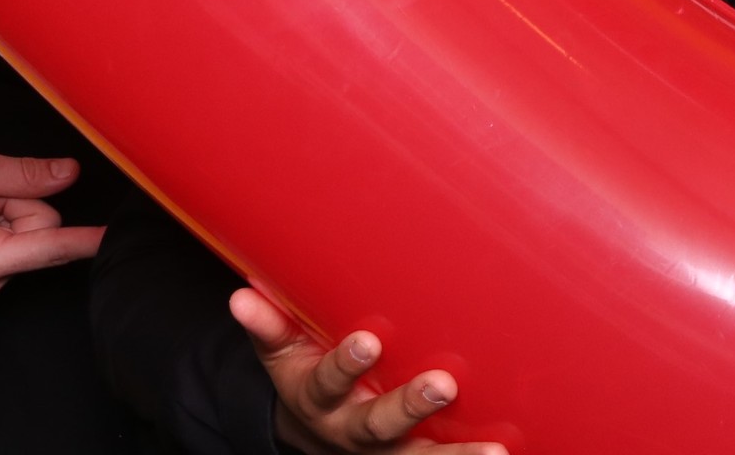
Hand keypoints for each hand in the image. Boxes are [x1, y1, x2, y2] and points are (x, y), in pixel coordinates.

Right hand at [231, 286, 506, 454]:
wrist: (315, 434)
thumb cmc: (306, 376)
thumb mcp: (281, 354)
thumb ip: (269, 326)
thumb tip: (241, 296)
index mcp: (318, 398)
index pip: (329, 382)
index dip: (346, 364)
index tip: (367, 342)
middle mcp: (351, 429)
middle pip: (378, 425)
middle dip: (409, 406)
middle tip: (442, 384)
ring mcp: (384, 450)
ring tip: (493, 452)